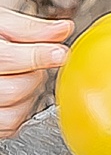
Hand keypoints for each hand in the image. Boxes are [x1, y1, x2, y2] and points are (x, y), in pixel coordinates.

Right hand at [0, 8, 70, 137]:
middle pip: (14, 88)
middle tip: (31, 63)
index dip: (37, 56)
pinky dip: (20, 111)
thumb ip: (26, 29)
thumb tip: (61, 30)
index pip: (6, 59)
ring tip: (21, 77)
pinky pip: (10, 125)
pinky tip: (17, 95)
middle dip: (33, 75)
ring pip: (13, 113)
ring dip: (28, 95)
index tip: (59, 53)